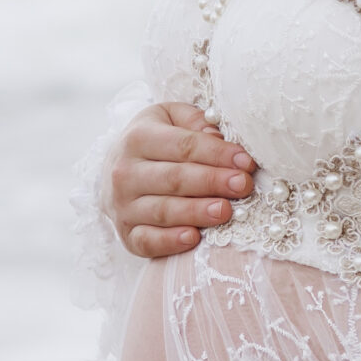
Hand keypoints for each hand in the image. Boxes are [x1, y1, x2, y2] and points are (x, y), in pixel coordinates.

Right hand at [109, 103, 255, 258]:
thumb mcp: (170, 118)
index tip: (246, 161)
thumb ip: (195, 122)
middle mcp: (125, 172)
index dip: (217, 154)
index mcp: (138, 138)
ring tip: (225, 211)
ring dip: (196, 212)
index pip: (183, 146)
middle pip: (174, 178)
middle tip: (243, 185)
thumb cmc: (156, 143)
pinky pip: (147, 240)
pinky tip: (193, 238)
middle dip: (212, 182)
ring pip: (163, 210)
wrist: (114, 171)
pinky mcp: (126, 234)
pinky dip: (169, 241)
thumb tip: (218, 137)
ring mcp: (123, 205)